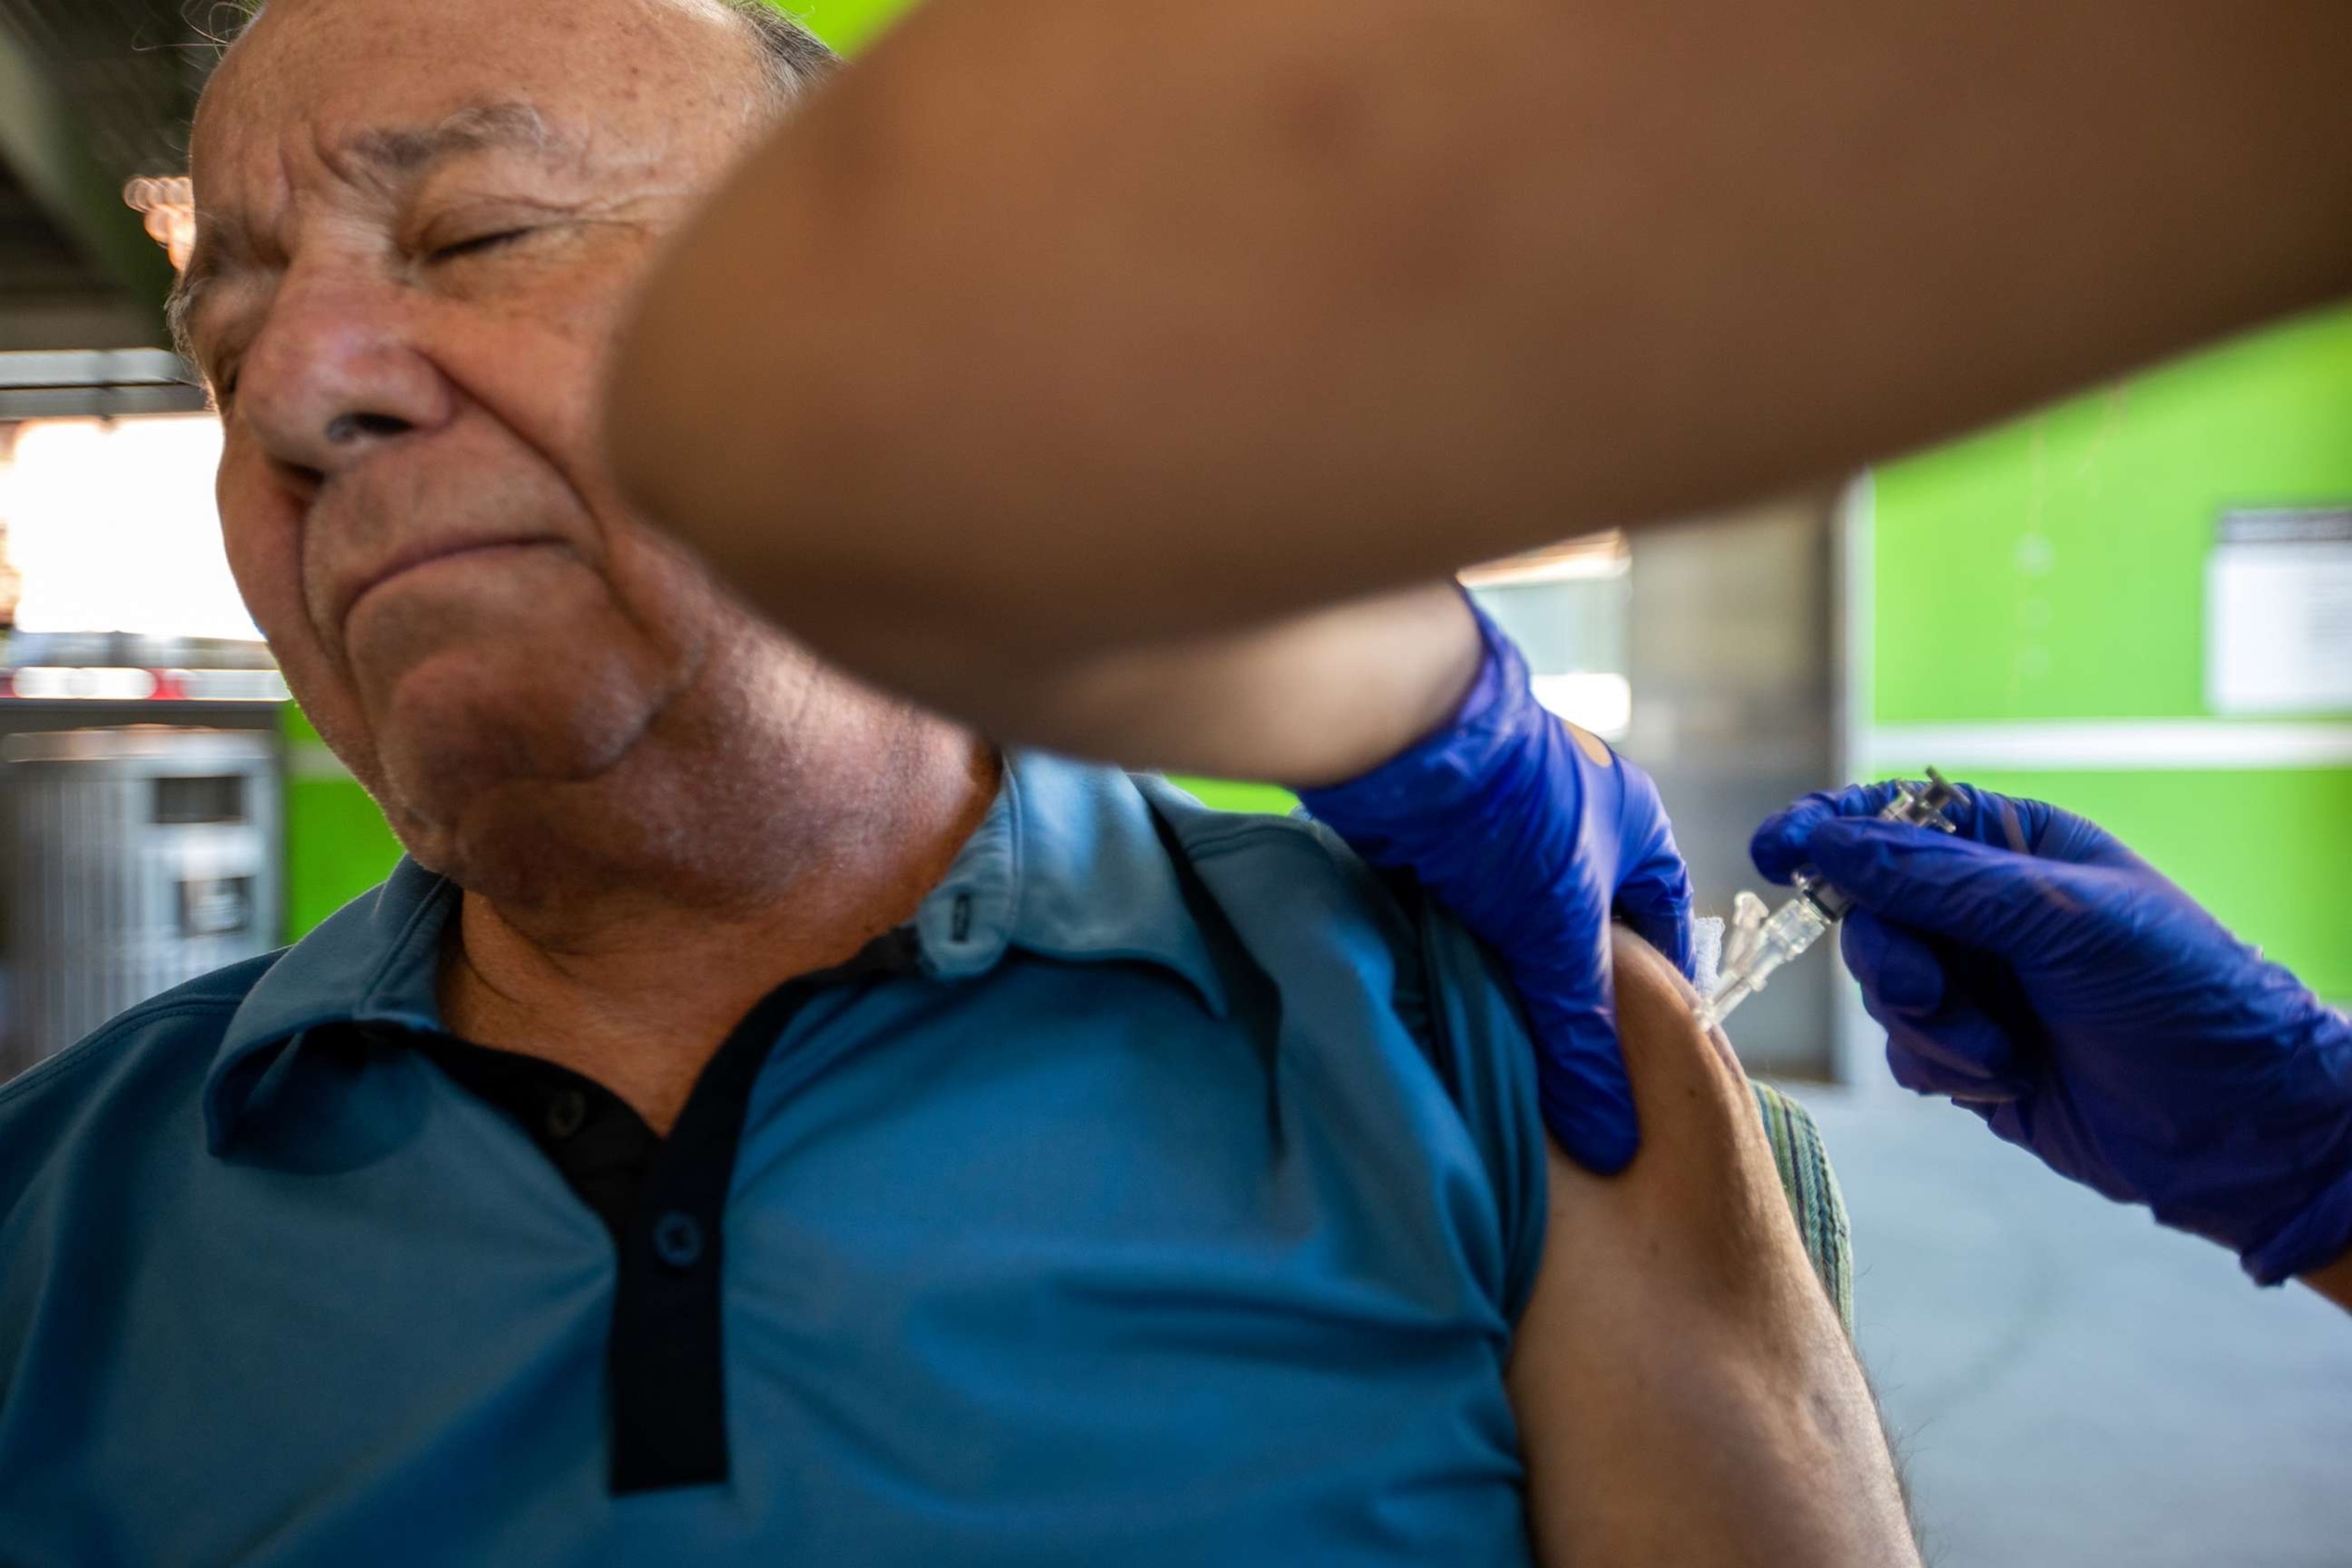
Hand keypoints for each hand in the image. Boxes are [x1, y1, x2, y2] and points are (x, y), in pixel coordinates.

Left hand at [1299, 599, 1691, 1174]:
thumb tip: (1611, 1133)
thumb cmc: (1509, 814)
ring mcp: (1505, 826)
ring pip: (1517, 924)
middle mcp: (1578, 821)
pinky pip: (1460, 910)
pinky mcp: (1440, 835)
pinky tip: (1444, 1004)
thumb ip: (1584, 1034)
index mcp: (1635, 827)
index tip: (1642, 1066)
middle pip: (1587, 931)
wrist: (1399, 735)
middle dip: (1571, 995)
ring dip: (1506, 977)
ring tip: (1501, 1053)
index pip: (1667, 926)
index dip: (1660, 995)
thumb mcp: (1562, 934)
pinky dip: (1454, 953)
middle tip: (1562, 1074)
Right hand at [1752, 782, 2351, 1283]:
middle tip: (1932, 990)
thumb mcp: (2058, 918)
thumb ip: (1934, 878)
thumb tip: (1827, 839)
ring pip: (1880, 988)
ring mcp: (1979, 984)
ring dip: (1928, 1025)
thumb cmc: (2180, 996)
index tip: (1778, 852)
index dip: (1832, 828)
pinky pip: (1904, 1052)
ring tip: (2000, 1051)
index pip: (1899, 815)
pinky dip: (1941, 1068)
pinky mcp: (1973, 1057)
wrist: (2242, 1128)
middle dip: (1891, 956)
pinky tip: (2006, 1080)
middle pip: (1871, 909)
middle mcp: (1988, 910)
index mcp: (2016, 846)